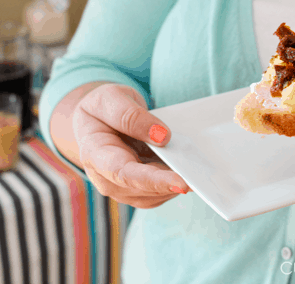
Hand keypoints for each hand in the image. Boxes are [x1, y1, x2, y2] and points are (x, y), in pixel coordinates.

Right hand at [72, 83, 189, 207]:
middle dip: (172, 184)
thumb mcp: (110, 98)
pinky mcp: (136, 190)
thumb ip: (130, 116)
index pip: (124, 173)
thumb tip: (161, 136)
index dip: (153, 180)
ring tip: (196, 170)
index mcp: (94, 154)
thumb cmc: (102, 108)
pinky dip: (175, 183)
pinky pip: (159, 193)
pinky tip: (187, 170)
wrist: (97, 120)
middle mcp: (105, 178)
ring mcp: (121, 188)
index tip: (181, 183)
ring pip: (154, 195)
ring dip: (175, 184)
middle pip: (142, 189)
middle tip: (200, 178)